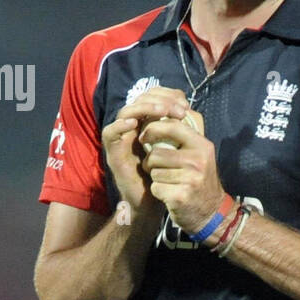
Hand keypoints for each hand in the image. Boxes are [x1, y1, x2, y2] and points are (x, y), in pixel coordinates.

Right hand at [102, 86, 190, 212]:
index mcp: (148, 123)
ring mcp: (122, 139)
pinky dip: (119, 125)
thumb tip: (190, 110)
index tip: (186, 105)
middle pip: (139, 100)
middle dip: (161, 100)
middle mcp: (133, 128)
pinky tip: (134, 123)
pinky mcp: (113, 152)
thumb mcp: (177, 149)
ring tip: (162, 111)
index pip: (153, 97)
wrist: (153, 203)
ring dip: (144, 108)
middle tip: (179, 109)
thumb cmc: (166, 175)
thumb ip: (181, 131)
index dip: (168, 96)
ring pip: (125, 112)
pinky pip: (109, 133)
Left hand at [139, 109, 223, 235]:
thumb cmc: (199, 180)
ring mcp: (191, 179)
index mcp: (203, 146)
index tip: (144, 135)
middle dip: (152, 162)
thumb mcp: (199, 154)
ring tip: (168, 182)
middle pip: (156, 154)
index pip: (173, 126)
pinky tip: (169, 195)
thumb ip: (184, 136)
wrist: (212, 212)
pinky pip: (155, 188)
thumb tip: (161, 113)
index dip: (153, 128)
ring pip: (154, 171)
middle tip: (160, 169)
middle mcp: (199, 161)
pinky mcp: (181, 196)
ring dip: (155, 178)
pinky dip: (158, 192)